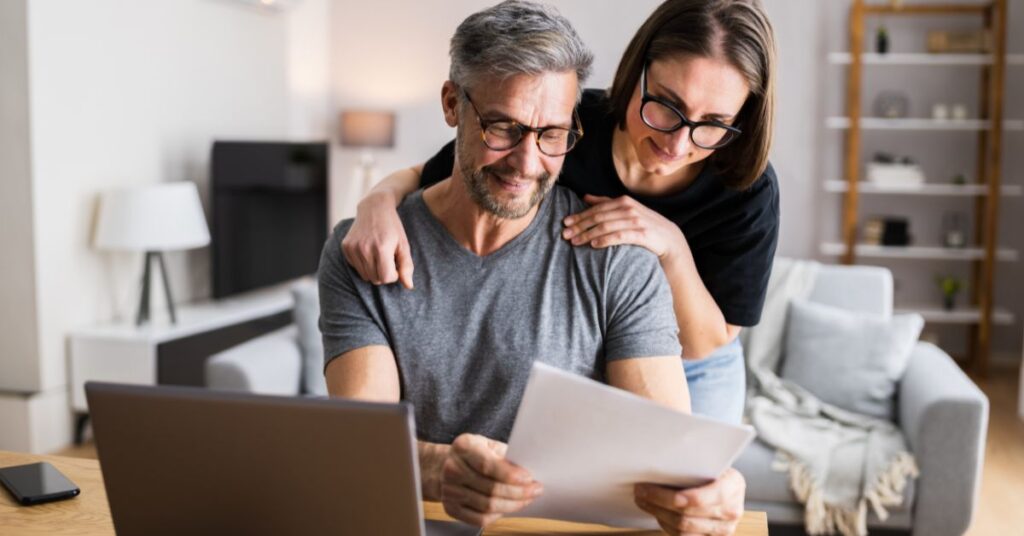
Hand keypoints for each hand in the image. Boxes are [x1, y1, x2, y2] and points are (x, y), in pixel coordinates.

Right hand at [341, 192, 414, 288]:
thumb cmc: (393, 227)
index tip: (396, 264)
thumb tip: (409, 286)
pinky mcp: (345, 247)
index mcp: (381, 248)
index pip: (386, 278)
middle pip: (375, 279)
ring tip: (379, 255)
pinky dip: (363, 264)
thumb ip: (407, 266)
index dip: (394, 274)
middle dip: (384, 273)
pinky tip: (368, 250)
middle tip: (388, 259)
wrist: (374, 207)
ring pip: (365, 276)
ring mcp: (353, 248)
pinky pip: (356, 267)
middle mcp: (365, 249)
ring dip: (373, 270)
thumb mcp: (404, 245)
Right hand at [440, 434, 542, 526]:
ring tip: (526, 499)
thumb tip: (528, 471)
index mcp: (463, 447)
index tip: (529, 478)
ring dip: (512, 505)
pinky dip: (498, 515)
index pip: (487, 465)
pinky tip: (508, 507)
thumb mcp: (488, 444)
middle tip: (535, 490)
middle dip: (518, 492)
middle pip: (490, 489)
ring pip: (487, 506)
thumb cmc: (474, 453)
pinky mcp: (451, 508)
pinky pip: (479, 519)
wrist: (445, 465)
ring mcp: (449, 491)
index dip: (510, 475)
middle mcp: (452, 469)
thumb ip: (505, 455)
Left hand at [561, 194, 684, 260]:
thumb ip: (606, 203)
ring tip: (574, 242)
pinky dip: (604, 240)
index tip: (565, 223)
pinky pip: (619, 236)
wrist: (669, 240)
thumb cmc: (644, 225)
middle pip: (598, 217)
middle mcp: (629, 208)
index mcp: (623, 201)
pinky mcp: (641, 234)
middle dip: (579, 226)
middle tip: (565, 234)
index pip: (596, 208)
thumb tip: (585, 197)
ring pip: (605, 226)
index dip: (579, 215)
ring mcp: (636, 221)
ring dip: (587, 234)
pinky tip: (593, 245)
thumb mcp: (626, 211)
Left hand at [634, 468, 745, 535]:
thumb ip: (692, 464)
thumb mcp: (711, 461)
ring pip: (683, 530)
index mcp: (733, 486)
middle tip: (639, 492)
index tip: (645, 488)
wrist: (732, 485)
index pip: (697, 499)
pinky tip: (658, 514)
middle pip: (685, 516)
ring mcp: (724, 529)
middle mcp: (732, 511)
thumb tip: (656, 464)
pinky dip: (667, 526)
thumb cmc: (716, 469)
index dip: (668, 497)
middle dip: (657, 504)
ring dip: (658, 515)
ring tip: (643, 502)